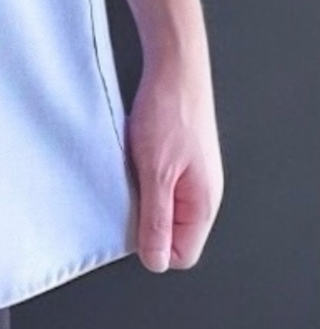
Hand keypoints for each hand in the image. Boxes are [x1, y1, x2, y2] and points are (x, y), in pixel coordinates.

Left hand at [124, 47, 223, 272]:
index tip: (130, 224)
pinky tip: (130, 160)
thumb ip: (156, 219)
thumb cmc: (170, 113)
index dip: (154, 247)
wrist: (175, 68)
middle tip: (125, 195)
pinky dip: (141, 177)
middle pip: (171, 232)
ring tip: (128, 173)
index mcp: (203, 204)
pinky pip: (158, 184)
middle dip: (144, 220)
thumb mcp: (157, 172)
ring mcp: (191, 176)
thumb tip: (156, 261)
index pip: (182, 254)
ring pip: (161, 206)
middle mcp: (201, 194)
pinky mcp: (178, 159)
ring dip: (140, 196)